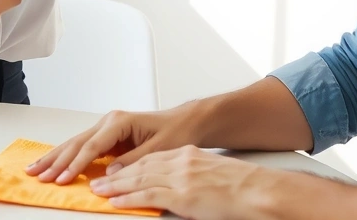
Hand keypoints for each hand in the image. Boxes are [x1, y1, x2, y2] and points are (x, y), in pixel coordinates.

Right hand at [24, 106, 203, 184]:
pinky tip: (50, 161)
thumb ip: (132, 161)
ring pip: (74, 143)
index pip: (92, 146)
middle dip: (56, 160)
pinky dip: (64, 155)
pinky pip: (81, 146)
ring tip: (33, 169)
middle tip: (38, 176)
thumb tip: (109, 173)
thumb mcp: (159, 149)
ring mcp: (106, 127)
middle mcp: (109, 121)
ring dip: (54, 157)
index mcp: (120, 122)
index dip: (76, 164)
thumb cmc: (176, 132)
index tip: (62, 178)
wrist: (185, 122)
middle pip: (77, 143)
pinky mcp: (106, 135)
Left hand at [89, 147, 277, 219]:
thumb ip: (190, 177)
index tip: (115, 171)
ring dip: (116, 186)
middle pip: (141, 167)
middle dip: (117, 175)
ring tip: (99, 191)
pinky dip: (129, 198)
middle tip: (98, 181)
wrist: (257, 190)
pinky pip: (149, 195)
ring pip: (140, 179)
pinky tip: (117, 201)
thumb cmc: (240, 187)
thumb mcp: (210, 174)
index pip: (151, 159)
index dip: (130, 166)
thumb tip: (179, 188)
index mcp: (188, 155)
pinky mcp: (183, 195)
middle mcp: (181, 162)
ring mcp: (181, 178)